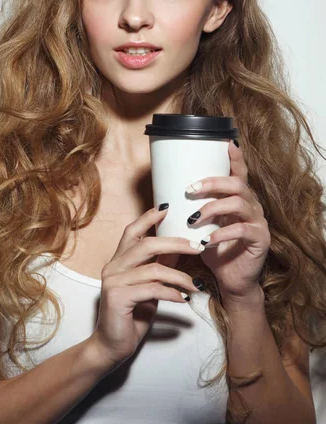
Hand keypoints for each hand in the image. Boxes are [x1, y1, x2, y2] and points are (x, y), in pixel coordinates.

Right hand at [91, 206, 203, 368]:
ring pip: (153, 268)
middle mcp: (113, 267)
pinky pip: (152, 289)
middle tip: (198, 248)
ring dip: (180, 277)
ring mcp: (113, 281)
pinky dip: (171, 293)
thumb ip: (159, 267)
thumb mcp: (149, 288)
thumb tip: (178, 249)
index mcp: (118, 261)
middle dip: (175, 243)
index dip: (148, 218)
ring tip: (196, 286)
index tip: (167, 208)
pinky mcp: (117, 298)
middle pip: (146, 244)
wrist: (111, 347)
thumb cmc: (131, 316)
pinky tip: (183, 300)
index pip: (132, 232)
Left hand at [186, 140, 269, 298]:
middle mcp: (251, 206)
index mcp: (238, 199)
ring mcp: (258, 222)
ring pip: (239, 203)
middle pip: (237, 183)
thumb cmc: (214, 250)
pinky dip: (221, 233)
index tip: (226, 141)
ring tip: (194, 218)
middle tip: (190, 189)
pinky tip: (207, 240)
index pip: (239, 173)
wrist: (231, 281)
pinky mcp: (259, 239)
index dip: (235, 157)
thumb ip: (192, 210)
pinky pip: (242, 230)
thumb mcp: (202, 227)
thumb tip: (164, 198)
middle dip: (212, 182)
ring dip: (213, 208)